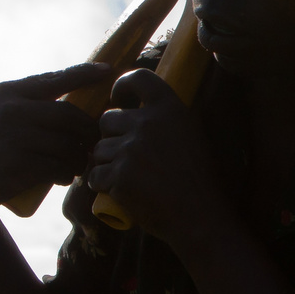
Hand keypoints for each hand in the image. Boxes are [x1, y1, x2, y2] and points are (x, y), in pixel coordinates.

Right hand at [0, 63, 111, 216]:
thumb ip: (29, 103)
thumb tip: (79, 91)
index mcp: (7, 92)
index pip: (56, 79)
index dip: (85, 74)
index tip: (108, 70)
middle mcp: (10, 109)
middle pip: (70, 115)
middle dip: (88, 132)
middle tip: (95, 144)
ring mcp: (13, 135)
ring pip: (68, 144)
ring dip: (79, 158)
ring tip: (76, 165)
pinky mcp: (17, 163)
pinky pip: (58, 167)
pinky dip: (66, 173)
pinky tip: (63, 177)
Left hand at [86, 67, 230, 242]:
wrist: (199, 216)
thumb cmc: (198, 179)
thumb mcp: (191, 135)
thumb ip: (168, 119)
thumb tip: (142, 109)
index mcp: (170, 109)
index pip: (138, 77)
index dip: (122, 86)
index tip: (119, 99)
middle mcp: (148, 123)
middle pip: (107, 119)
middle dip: (110, 137)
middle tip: (126, 156)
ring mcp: (131, 149)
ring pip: (99, 149)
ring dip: (106, 163)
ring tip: (128, 179)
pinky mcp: (119, 174)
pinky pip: (95, 175)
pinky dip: (102, 185)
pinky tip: (120, 192)